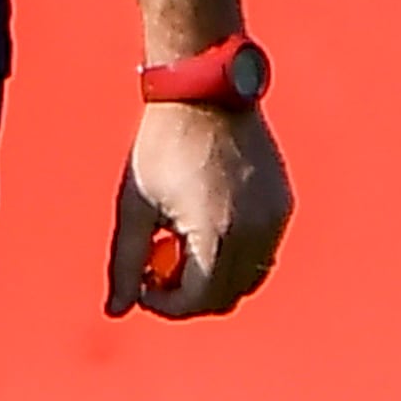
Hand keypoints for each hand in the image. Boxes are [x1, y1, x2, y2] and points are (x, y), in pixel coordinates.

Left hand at [107, 100, 289, 317]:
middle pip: (225, 297)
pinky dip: (237, 253)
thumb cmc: (162, 145)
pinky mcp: (283, 203)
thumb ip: (125, 263)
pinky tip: (207, 222)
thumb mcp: (134, 205)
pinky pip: (264, 251)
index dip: (166, 304)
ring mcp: (274, 218)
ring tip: (183, 243)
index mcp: (214, 233)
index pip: (197, 300)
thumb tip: (117, 310)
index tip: (144, 285)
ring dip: (216, 277)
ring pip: (249, 279)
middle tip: (160, 269)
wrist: (205, 91)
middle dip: (191, 295)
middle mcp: (254, 231)